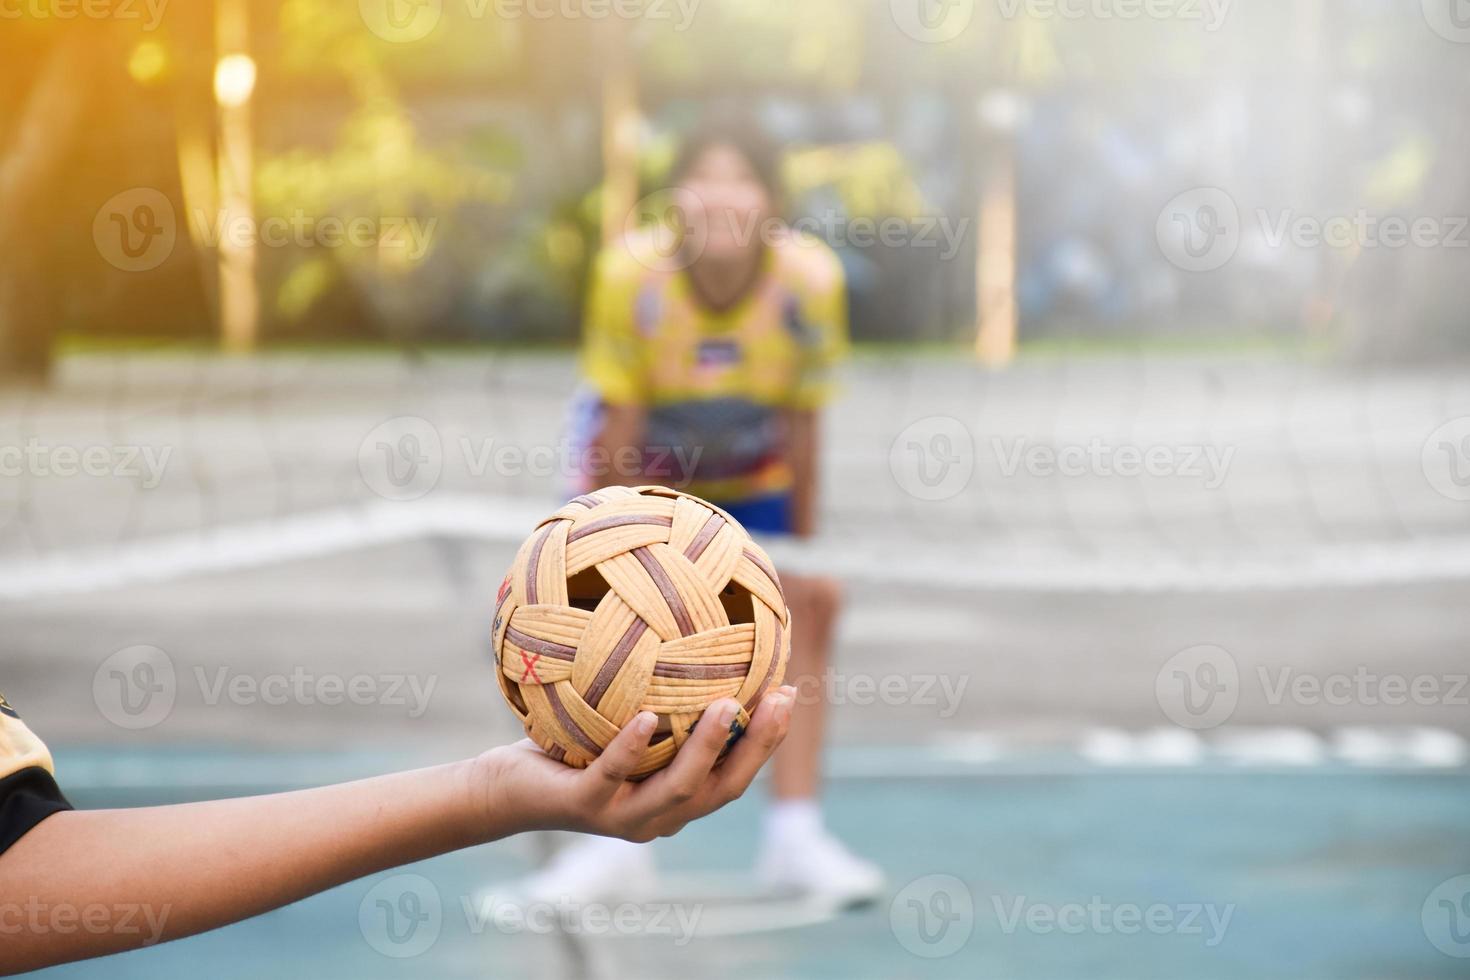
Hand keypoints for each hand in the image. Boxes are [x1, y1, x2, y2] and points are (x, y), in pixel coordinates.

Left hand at [478, 686, 795, 842]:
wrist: (506, 792)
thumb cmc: (567, 750)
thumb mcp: (617, 722)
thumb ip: (655, 698)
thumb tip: (685, 633)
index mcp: (675, 799)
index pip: (735, 775)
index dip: (768, 740)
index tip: (788, 693)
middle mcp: (658, 817)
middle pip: (724, 787)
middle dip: (758, 746)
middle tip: (779, 699)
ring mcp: (622, 816)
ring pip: (680, 788)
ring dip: (709, 747)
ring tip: (729, 705)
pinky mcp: (585, 806)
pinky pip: (614, 775)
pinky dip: (633, 747)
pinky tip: (646, 716)